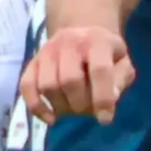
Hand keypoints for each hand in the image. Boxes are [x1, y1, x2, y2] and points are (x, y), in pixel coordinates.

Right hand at [19, 24, 134, 124]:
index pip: (99, 70)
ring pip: (47, 86)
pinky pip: (26, 86)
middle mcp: (68, 42)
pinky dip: (36, 107)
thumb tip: (110, 98)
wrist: (81, 31)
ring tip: (72, 109)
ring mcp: (47, 51)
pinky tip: (52, 119)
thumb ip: (120, 79)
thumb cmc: (106, 54)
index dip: (102, 97)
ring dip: (61, 106)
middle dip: (80, 104)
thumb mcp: (123, 62)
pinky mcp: (32, 62)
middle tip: (88, 110)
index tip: (105, 119)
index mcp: (97, 40)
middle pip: (69, 80)